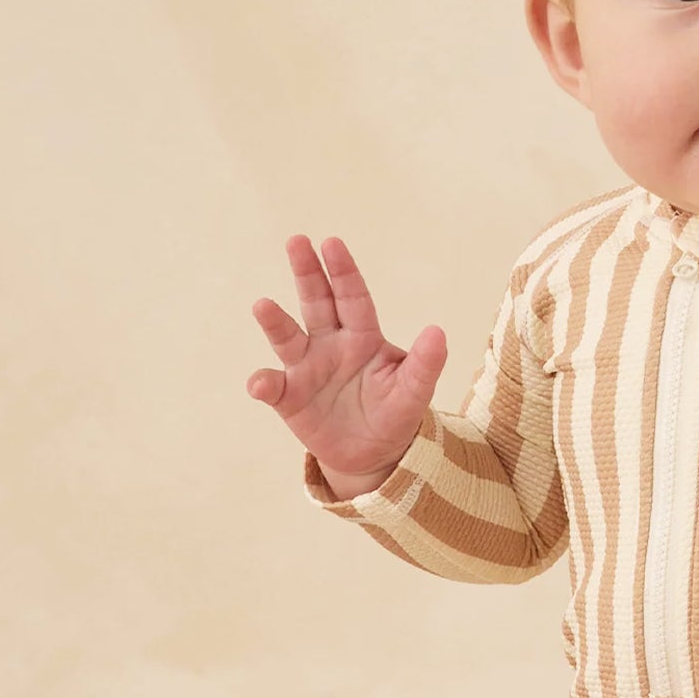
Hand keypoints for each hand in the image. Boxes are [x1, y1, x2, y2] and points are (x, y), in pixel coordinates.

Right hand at [245, 235, 446, 477]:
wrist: (374, 456)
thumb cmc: (395, 413)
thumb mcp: (414, 392)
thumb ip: (425, 364)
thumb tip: (438, 332)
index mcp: (363, 337)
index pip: (353, 298)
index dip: (343, 271)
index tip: (332, 243)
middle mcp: (330, 344)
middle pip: (316, 303)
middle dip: (307, 273)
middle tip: (296, 241)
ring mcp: (306, 368)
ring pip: (287, 338)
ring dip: (274, 322)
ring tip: (263, 305)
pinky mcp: (288, 397)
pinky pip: (272, 387)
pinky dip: (263, 383)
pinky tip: (261, 384)